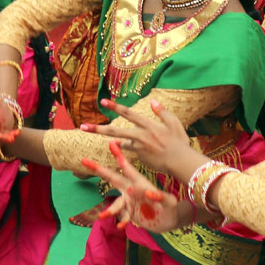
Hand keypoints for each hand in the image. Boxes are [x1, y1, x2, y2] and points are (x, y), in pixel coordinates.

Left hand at [80, 97, 195, 175]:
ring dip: (106, 138)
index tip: (103, 102)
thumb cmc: (180, 142)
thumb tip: (153, 101)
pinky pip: (129, 150)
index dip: (115, 107)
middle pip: (114, 130)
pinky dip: (125, 148)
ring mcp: (138, 147)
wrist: (181, 162)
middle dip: (97, 128)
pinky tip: (122, 146)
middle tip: (82, 127)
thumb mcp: (174, 123)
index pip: (128, 113)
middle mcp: (140, 135)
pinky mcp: (139, 157)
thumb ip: (162, 112)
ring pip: (119, 141)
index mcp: (148, 125)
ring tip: (90, 132)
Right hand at [86, 141, 183, 232]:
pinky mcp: (130, 212)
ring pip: (115, 203)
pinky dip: (121, 221)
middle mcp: (132, 190)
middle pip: (112, 178)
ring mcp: (129, 201)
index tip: (111, 143)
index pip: (127, 168)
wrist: (169, 220)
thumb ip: (162, 197)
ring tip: (102, 216)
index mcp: (140, 183)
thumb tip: (149, 192)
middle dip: (99, 169)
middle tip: (84, 160)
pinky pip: (122, 216)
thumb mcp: (170, 203)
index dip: (119, 156)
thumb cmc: (171, 208)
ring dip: (109, 209)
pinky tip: (120, 226)